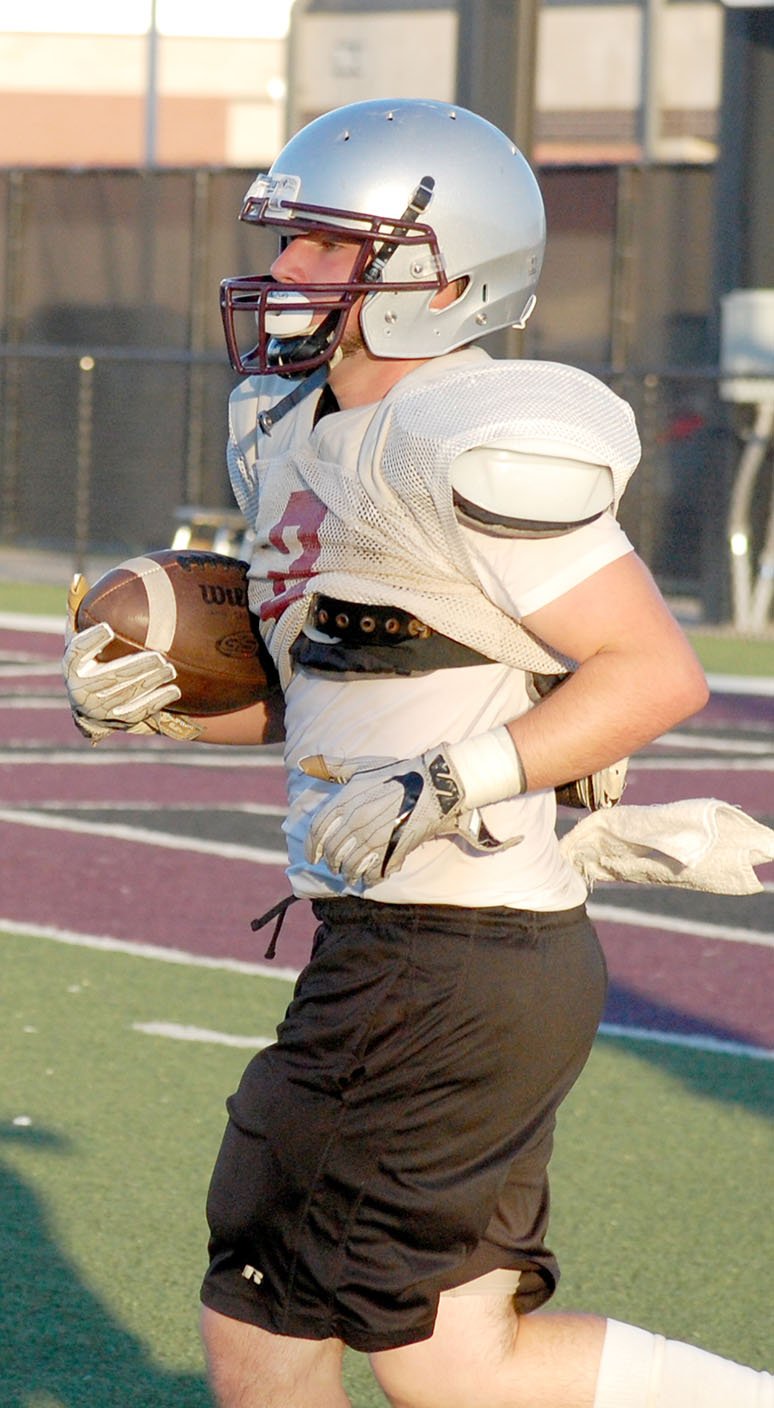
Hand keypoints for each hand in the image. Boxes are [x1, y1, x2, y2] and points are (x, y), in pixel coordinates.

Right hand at [62, 620, 198, 743]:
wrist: (90, 705)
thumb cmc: (87, 659)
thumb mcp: (77, 636)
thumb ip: (78, 609)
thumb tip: (78, 577)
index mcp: (72, 665)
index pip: (78, 651)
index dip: (92, 641)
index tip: (108, 628)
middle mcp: (82, 689)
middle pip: (110, 676)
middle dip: (135, 667)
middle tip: (158, 655)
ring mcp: (101, 707)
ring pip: (127, 694)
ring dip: (151, 682)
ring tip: (170, 668)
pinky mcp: (119, 719)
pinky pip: (139, 711)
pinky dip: (157, 701)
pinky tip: (174, 690)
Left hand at [304, 747, 469, 886]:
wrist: (433, 784)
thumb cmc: (397, 773)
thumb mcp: (362, 767)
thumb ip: (332, 768)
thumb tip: (304, 763)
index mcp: (346, 801)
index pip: (318, 830)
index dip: (312, 847)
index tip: (312, 857)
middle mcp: (356, 821)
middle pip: (333, 851)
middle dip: (331, 863)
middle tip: (335, 867)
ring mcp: (374, 838)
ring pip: (350, 866)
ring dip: (348, 874)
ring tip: (351, 876)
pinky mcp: (392, 850)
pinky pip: (373, 872)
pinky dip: (369, 878)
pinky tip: (370, 877)